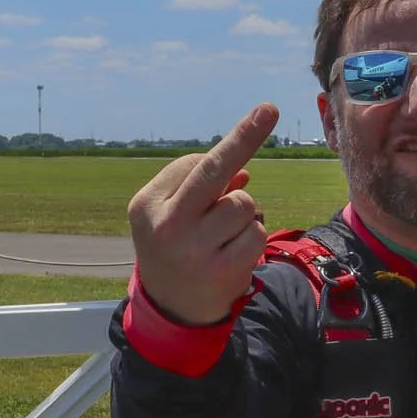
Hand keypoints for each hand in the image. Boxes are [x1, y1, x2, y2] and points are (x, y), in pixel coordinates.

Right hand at [128, 103, 277, 325]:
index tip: (263, 113)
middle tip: (269, 109)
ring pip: (244, 203)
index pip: (194, 165)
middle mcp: (166, 225)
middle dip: (244, 137)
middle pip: (214, 171)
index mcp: (147, 205)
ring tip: (222, 236)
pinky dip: (252, 237)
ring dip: (244, 214)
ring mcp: (193, 250)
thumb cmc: (174, 246)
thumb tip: (242, 170)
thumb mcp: (173, 215)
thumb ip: (200, 188)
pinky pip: (256, 232)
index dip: (228, 153)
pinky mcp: (221, 272)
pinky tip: (232, 253)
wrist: (172, 308)